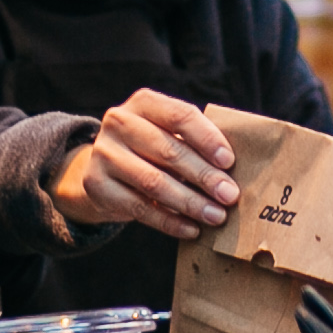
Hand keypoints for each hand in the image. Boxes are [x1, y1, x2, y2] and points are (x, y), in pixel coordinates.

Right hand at [49, 88, 241, 237]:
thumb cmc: (152, 149)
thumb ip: (195, 142)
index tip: (229, 161)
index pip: (179, 115)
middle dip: (203, 175)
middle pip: (168, 150)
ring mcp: (104, 154)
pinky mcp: (97, 185)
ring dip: (190, 202)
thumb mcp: (168, 134)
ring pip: (153, 182)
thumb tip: (234, 170)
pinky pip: (139, 208)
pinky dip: (169, 221)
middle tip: (230, 195)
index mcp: (143, 103)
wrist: (104, 168)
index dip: (206, 138)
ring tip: (216, 216)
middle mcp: (119, 122)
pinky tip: (192, 229)